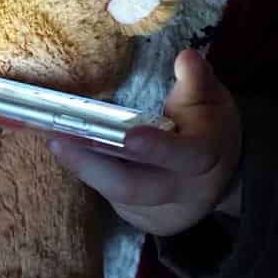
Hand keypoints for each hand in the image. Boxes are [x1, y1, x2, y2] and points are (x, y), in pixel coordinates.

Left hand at [47, 49, 242, 235]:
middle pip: (133, 187)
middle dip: (91, 164)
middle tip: (57, 138)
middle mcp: (183, 191)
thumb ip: (197, 80)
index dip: (156, 148)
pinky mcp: (141, 219)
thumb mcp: (212, 99)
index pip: (184, 155)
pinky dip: (91, 175)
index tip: (128, 135)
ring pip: (114, 195)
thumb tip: (185, 58)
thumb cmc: (211, 127)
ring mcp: (160, 212)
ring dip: (84, 167)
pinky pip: (111, 199)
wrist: (222, 177)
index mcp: (205, 156)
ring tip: (56, 139)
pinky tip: (74, 154)